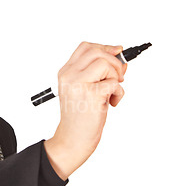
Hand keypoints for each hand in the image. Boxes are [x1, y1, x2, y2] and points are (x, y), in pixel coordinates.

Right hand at [44, 42, 126, 179]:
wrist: (73, 138)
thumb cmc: (80, 116)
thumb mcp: (83, 88)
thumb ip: (96, 72)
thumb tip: (119, 56)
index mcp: (66, 72)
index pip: (86, 47)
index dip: (104, 47)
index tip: (116, 53)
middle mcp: (69, 76)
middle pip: (97, 51)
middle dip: (114, 62)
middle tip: (118, 77)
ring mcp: (78, 84)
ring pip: (105, 63)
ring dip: (116, 76)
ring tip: (113, 90)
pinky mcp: (91, 95)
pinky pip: (113, 83)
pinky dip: (118, 92)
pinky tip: (112, 102)